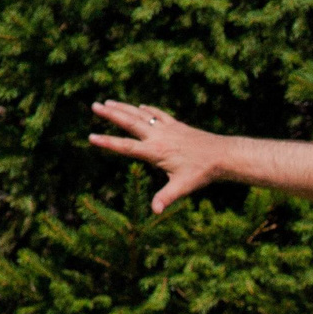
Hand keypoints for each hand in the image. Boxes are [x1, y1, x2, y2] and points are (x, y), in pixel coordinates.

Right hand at [87, 101, 224, 213]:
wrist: (222, 155)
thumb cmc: (202, 172)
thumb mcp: (183, 187)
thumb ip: (166, 197)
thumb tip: (155, 211)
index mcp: (155, 151)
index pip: (126, 147)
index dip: (108, 143)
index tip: (91, 138)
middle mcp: (158, 137)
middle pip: (129, 122)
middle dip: (110, 114)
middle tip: (94, 106)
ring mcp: (167, 128)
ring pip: (141, 115)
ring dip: (124, 108)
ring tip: (108, 102)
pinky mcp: (177, 125)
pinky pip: (158, 114)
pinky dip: (147, 109)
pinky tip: (140, 106)